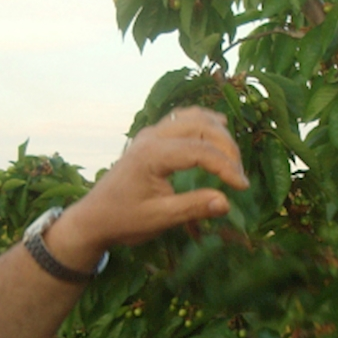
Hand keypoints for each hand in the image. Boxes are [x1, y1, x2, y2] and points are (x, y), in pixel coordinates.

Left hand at [42, 107, 248, 269]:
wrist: (94, 217)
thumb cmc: (124, 219)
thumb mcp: (159, 219)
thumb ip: (193, 207)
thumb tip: (226, 202)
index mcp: (152, 155)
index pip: (200, 151)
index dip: (226, 167)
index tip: (243, 187)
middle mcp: (151, 137)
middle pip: (200, 127)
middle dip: (226, 147)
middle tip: (239, 175)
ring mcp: (149, 134)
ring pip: (192, 118)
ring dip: (217, 132)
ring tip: (233, 157)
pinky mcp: (150, 137)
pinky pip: (181, 119)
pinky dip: (203, 122)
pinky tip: (218, 129)